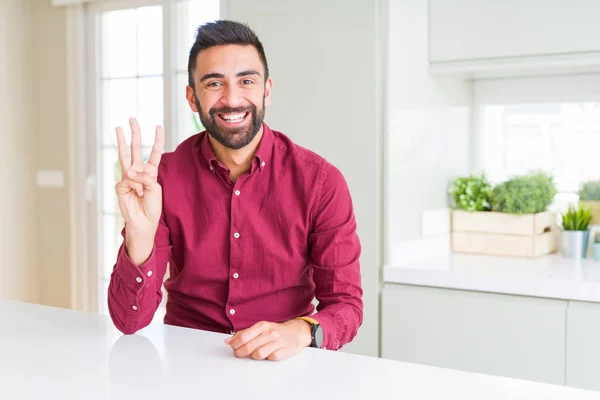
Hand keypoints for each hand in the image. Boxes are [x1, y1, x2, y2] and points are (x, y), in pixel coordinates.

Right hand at [115, 118, 163, 263]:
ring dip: (122, 142)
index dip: (157, 140)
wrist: (143, 222)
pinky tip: (137, 193)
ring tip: (119, 128)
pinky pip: (129, 179)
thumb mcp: (155, 189)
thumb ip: (145, 176)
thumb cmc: (152, 206)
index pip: (154, 153)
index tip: (158, 126)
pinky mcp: (120, 185)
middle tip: (131, 119)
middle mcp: (139, 172)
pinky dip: (135, 185)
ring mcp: (128, 177)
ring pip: (125, 156)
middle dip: (135, 134)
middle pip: (136, 149)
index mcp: (150, 172)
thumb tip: (129, 170)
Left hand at [225, 320, 311, 360]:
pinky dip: (267, 358)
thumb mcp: (261, 328)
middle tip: (239, 354)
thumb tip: (228, 341)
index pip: (243, 337)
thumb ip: (244, 334)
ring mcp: (278, 342)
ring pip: (258, 354)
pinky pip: (271, 358)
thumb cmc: (276, 331)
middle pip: (248, 347)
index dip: (235, 345)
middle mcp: (270, 333)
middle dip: (240, 353)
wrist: (297, 332)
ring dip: (254, 356)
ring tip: (255, 354)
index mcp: (262, 326)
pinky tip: (268, 355)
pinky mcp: (284, 351)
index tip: (233, 347)